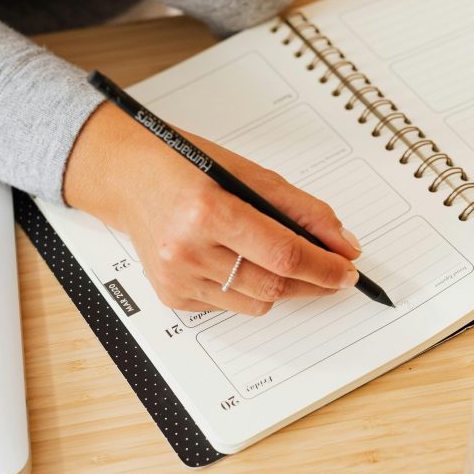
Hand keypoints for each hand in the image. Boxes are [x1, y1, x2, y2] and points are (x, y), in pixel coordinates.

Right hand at [63, 102, 361, 315]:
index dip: (324, 267)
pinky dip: (248, 290)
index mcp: (207, 210)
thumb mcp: (247, 173)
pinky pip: (231, 306)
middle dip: (313, 282)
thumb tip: (343, 243)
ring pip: (257, 303)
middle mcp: (187, 249)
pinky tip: (239, 262)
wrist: (126, 178)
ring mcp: (177, 278)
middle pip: (273, 286)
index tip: (347, 269)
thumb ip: (301, 209)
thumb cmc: (182, 167)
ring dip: (284, 288)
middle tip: (334, 272)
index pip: (283, 254)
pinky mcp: (173, 296)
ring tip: (287, 264)